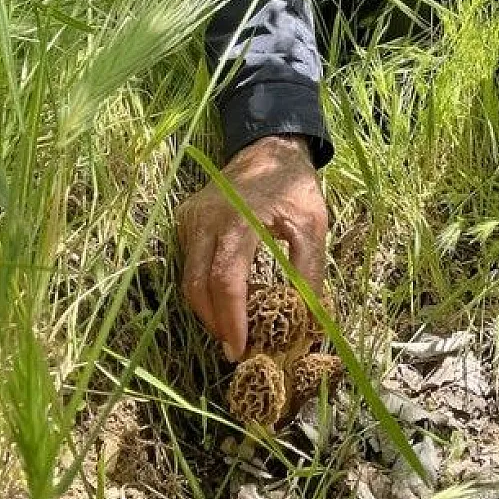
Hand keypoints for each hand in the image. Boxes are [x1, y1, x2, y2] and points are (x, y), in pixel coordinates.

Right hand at [176, 134, 326, 360]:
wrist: (269, 147)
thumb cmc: (294, 187)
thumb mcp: (312, 226)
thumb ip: (309, 272)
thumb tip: (310, 322)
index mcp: (238, 223)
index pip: (226, 282)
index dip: (231, 321)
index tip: (240, 350)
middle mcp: (206, 222)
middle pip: (198, 287)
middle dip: (215, 324)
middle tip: (236, 349)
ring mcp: (191, 220)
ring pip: (189, 278)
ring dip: (208, 309)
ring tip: (233, 329)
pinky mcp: (186, 220)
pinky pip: (189, 262)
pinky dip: (204, 287)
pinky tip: (227, 299)